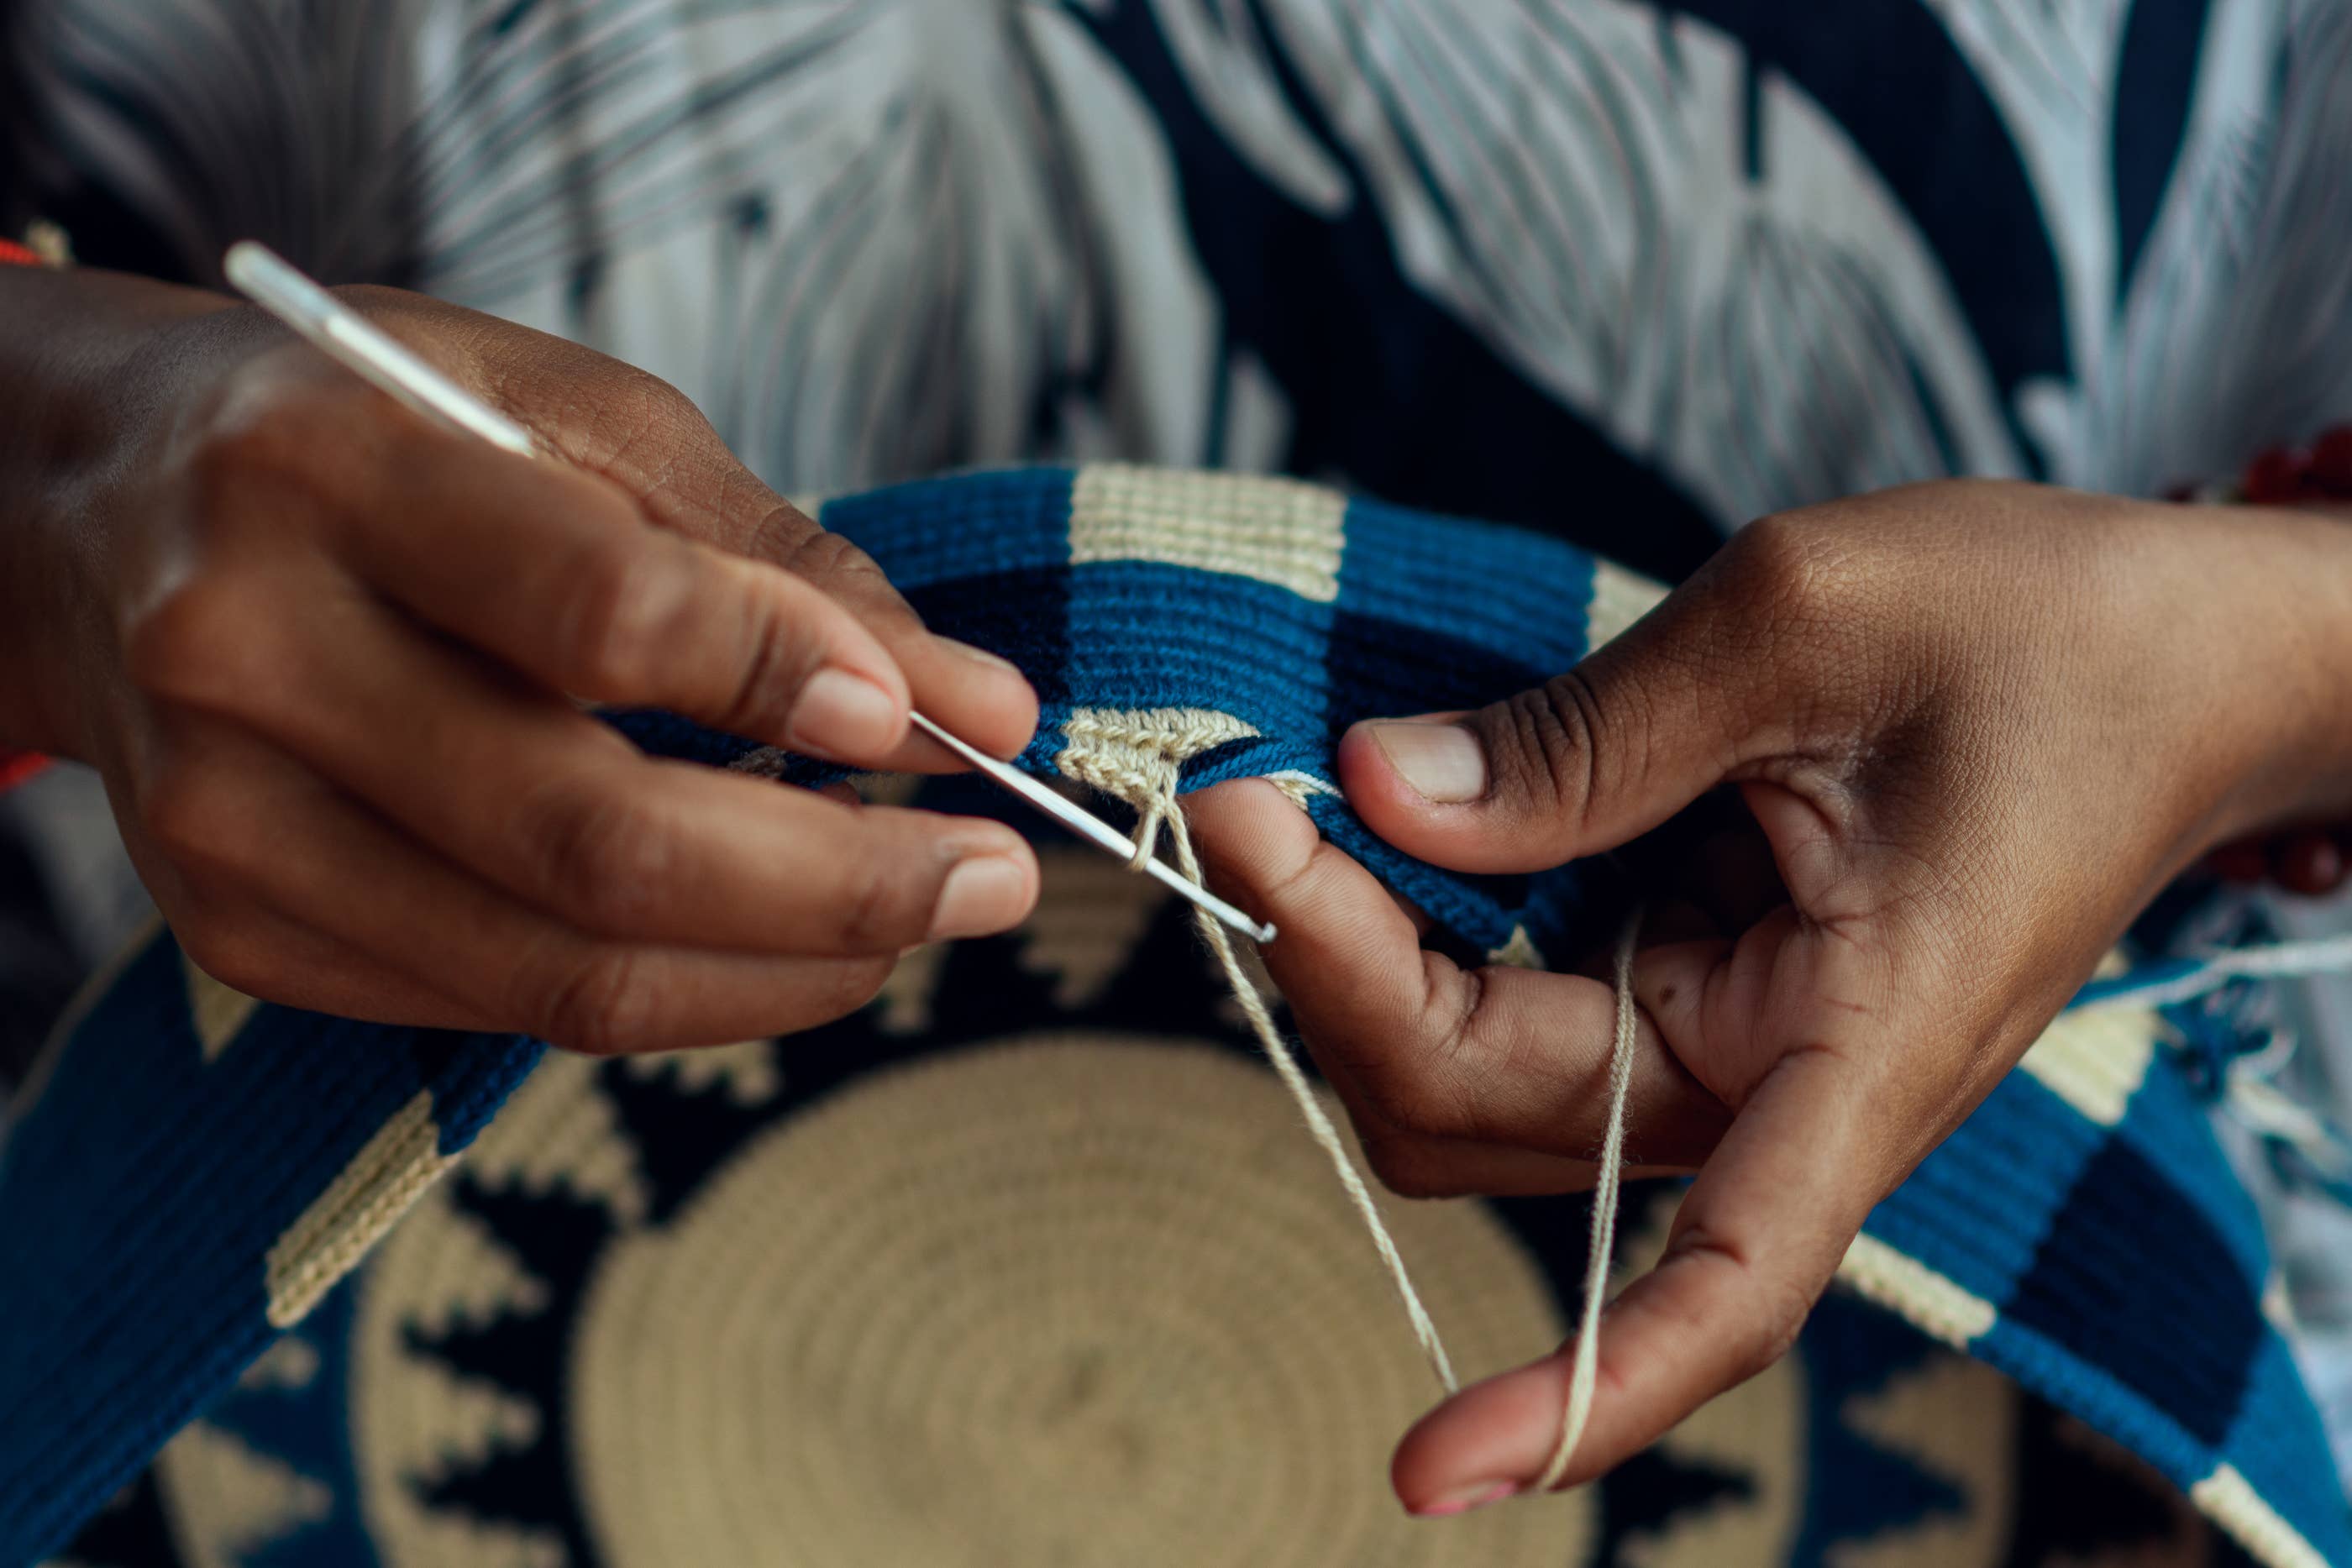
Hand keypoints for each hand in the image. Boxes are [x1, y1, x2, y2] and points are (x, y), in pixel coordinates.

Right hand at [0, 267, 1039, 1051]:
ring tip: (915, 918)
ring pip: (559, 967)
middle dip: (839, 880)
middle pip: (593, 838)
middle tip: (995, 875)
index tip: (953, 721)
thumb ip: (765, 552)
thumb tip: (968, 699)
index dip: (795, 682)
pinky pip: (501, 1003)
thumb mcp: (567, 413)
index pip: (600, 612)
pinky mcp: (239, 929)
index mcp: (330, 471)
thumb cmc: (372, 435)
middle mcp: (249, 656)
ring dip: (784, 967)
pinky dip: (676, 988)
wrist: (94, 513)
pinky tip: (768, 937)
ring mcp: (229, 819)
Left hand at [1189, 480, 2351, 1512]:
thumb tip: (1378, 792)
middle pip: (1497, 1110)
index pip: (1725, 1286)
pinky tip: (1369, 829)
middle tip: (1240, 803)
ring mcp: (1724, 1035)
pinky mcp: (1689, 977)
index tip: (1420, 1472)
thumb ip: (1585, 735)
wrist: (2170, 653)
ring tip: (1284, 809)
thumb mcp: (1805, 624)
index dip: (1584, 1394)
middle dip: (1342, 974)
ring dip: (1360, 962)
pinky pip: (1514, 999)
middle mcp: (1780, 1078)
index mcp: (1864, 1043)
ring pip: (1476, 1070)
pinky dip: (1419, 928)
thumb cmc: (2047, 634)